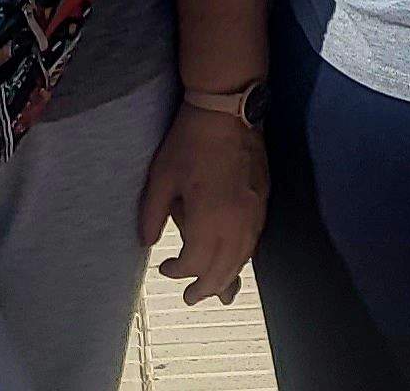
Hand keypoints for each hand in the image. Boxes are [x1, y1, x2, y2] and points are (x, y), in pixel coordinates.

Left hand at [140, 103, 266, 305]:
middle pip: (222, 269)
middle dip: (206, 287)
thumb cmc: (190, 142)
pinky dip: (243, 257)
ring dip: (227, 277)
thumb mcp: (161, 177)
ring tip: (216, 292)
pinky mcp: (262, 202)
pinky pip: (254, 241)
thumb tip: (147, 242)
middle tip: (191, 298)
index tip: (165, 268)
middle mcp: (236, 222)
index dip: (178, 272)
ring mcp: (253, 213)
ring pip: (242, 259)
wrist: (227, 111)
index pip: (195, 263)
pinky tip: (236, 262)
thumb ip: (153, 214)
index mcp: (208, 219)